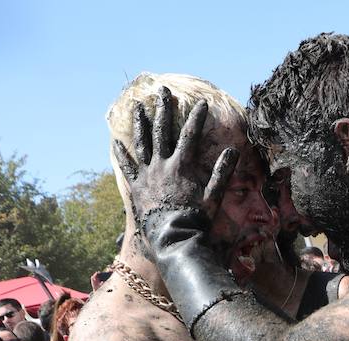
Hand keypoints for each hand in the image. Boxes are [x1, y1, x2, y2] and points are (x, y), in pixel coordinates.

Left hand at [112, 90, 238, 259]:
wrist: (173, 241)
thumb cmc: (196, 221)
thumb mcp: (214, 197)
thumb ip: (222, 172)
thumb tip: (233, 150)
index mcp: (181, 166)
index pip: (190, 135)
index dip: (197, 117)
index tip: (202, 102)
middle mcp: (161, 165)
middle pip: (161, 131)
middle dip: (163, 109)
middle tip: (162, 91)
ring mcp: (146, 175)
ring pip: (141, 143)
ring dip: (140, 123)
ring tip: (137, 106)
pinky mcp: (135, 188)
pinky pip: (126, 167)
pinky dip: (121, 154)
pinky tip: (116, 141)